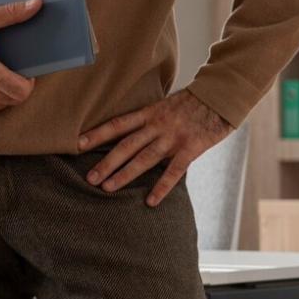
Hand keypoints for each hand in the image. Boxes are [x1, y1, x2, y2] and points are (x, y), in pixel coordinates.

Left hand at [78, 89, 233, 206]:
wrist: (220, 96)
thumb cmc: (191, 102)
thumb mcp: (164, 104)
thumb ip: (148, 118)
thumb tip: (128, 131)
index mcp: (149, 113)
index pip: (117, 124)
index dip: (97, 134)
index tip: (78, 144)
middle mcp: (157, 125)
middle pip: (126, 145)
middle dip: (106, 162)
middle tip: (89, 177)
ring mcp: (173, 137)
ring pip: (144, 158)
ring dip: (125, 174)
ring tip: (107, 188)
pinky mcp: (191, 148)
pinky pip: (174, 171)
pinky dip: (162, 186)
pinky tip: (151, 201)